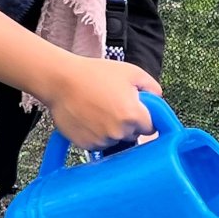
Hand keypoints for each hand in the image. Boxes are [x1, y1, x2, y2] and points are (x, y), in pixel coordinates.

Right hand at [46, 57, 161, 149]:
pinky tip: (89, 118)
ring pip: (115, 140)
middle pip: (133, 135)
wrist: (60, 81)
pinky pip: (99, 143)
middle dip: (128, 123)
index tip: (137, 111)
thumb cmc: (94, 74)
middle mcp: (119, 132)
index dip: (144, 118)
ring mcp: (102, 140)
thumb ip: (151, 87)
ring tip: (98, 110)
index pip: (151, 128)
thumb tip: (158, 99)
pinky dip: (96, 134)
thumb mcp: (130, 72)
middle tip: (113, 105)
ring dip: (111, 130)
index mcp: (133, 115)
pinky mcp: (87, 145)